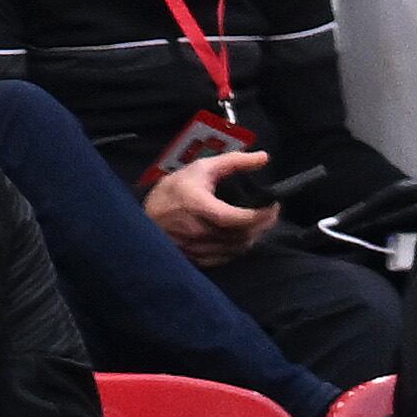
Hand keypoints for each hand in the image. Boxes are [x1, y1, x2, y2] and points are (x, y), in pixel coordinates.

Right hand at [142, 147, 279, 266]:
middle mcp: (198, 231)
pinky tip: (242, 237)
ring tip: (259, 223)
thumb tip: (264, 157)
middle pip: (241, 236)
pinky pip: (225, 258)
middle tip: (271, 213)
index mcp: (200, 207)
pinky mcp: (195, 259)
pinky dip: (238, 248)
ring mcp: (196, 249)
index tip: (274, 206)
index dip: (261, 216)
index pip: (237, 219)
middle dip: (262, 225)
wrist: (142, 216)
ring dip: (253, 237)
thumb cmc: (174, 190)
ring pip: (236, 249)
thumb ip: (234, 162)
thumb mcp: (202, 168)